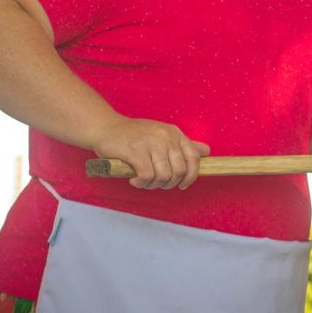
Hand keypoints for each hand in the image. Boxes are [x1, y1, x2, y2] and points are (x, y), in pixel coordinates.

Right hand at [90, 116, 210, 190]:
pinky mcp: (135, 151)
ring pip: (163, 176)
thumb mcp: (162, 134)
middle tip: (156, 183)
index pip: (194, 158)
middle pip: (179, 171)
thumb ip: (183, 145)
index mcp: (175, 133)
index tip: (182, 185)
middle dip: (169, 184)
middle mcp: (166, 137)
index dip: (191, 176)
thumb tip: (206, 152)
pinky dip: (141, 183)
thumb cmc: (134, 134)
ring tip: (143, 181)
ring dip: (153, 185)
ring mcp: (151, 143)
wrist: (105, 127)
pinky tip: (134, 180)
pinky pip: (147, 176)